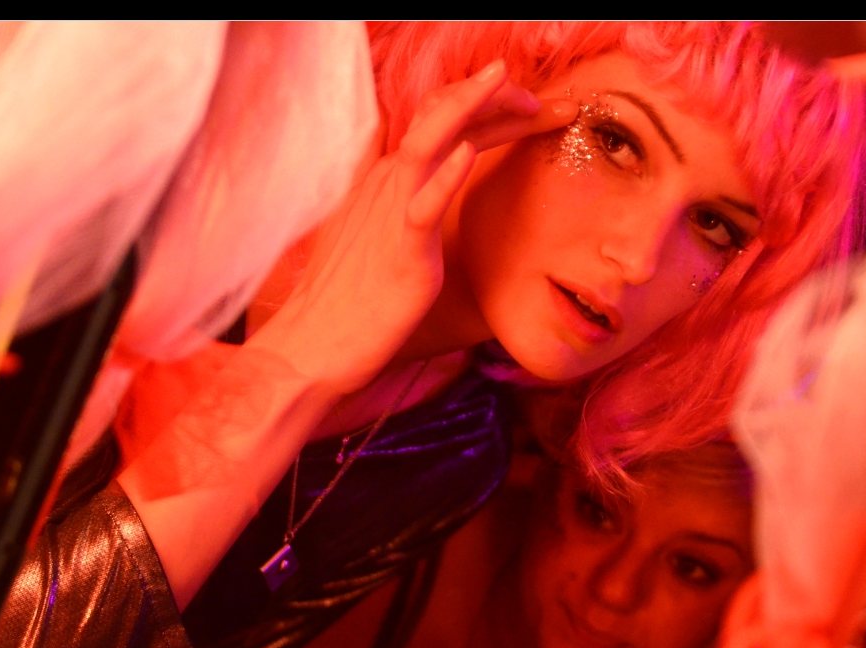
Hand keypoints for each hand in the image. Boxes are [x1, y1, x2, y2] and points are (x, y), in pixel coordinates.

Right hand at [259, 59, 577, 394]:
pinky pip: (424, 208)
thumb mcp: (381, 233)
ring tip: (509, 86)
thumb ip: (405, 199)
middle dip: (494, 97)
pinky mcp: (402, 252)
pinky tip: (469, 153)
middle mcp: (389, 182)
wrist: (318, 343)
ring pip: (429, 143)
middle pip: (441, 117)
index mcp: (389, 177)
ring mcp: (392, 213)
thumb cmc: (352, 295)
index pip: (438, 119)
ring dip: (471, 109)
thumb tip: (423, 177)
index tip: (531, 104)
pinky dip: (446, 177)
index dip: (485, 102)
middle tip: (547, 99)